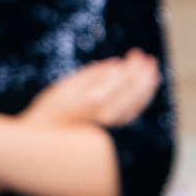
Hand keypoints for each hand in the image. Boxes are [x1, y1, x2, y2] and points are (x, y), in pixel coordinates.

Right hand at [27, 52, 159, 128]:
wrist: (43, 141)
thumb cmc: (51, 110)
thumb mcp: (67, 86)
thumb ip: (93, 75)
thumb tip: (117, 64)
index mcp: (95, 100)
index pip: (124, 79)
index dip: (134, 66)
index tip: (138, 54)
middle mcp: (107, 115)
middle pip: (134, 91)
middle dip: (144, 74)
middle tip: (149, 60)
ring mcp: (112, 126)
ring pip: (138, 104)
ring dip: (148, 87)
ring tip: (152, 72)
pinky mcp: (113, 132)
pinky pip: (133, 114)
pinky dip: (142, 101)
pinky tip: (145, 90)